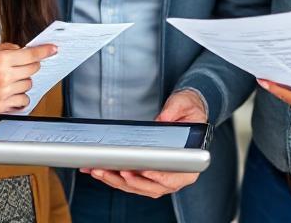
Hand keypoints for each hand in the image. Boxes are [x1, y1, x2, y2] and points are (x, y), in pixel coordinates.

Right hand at [0, 41, 56, 117]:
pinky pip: (22, 102)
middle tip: (21, 65)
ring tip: (10, 80)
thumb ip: (0, 47)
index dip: (45, 51)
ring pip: (28, 86)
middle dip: (31, 66)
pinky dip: (21, 98)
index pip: (31, 54)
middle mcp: (4, 76)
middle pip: (33, 70)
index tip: (53, 49)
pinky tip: (13, 94)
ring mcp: (3, 93)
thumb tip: (17, 49)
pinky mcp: (0, 107)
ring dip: (23, 82)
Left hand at [82, 90, 206, 197]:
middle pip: (151, 187)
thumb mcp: (184, 104)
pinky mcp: (148, 175)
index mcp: (189, 163)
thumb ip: (174, 110)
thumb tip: (162, 119)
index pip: (174, 178)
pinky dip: (116, 178)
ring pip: (138, 187)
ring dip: (117, 181)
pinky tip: (102, 171)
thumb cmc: (188, 111)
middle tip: (113, 170)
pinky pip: (132, 182)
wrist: (185, 113)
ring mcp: (161, 178)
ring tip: (100, 171)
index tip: (143, 171)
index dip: (158, 177)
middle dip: (130, 181)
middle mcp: (176, 175)